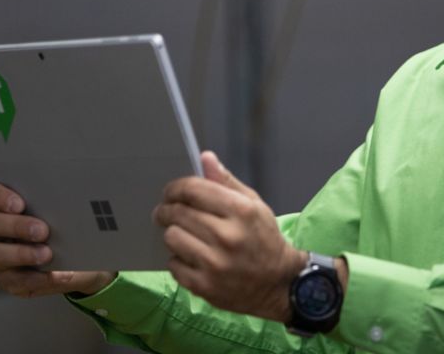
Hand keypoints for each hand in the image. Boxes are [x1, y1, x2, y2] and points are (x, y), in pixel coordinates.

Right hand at [0, 180, 114, 297]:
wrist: (84, 261)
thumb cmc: (69, 229)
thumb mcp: (65, 213)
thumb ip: (57, 204)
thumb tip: (67, 197)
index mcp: (6, 206)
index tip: (18, 204)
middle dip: (17, 226)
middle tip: (42, 230)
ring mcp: (0, 255)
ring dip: (22, 253)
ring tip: (47, 254)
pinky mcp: (9, 279)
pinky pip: (14, 280)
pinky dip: (35, 278)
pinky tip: (54, 274)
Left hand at [153, 151, 307, 321]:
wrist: (277, 283)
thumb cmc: (264, 239)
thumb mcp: (253, 204)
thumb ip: (226, 182)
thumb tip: (204, 157)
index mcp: (240, 211)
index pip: (192, 190)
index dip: (174, 188)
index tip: (170, 192)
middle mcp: (226, 236)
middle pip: (177, 213)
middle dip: (166, 209)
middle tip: (166, 211)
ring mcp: (214, 264)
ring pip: (171, 237)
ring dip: (173, 234)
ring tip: (183, 235)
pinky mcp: (204, 286)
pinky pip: (173, 264)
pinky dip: (178, 259)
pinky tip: (191, 257)